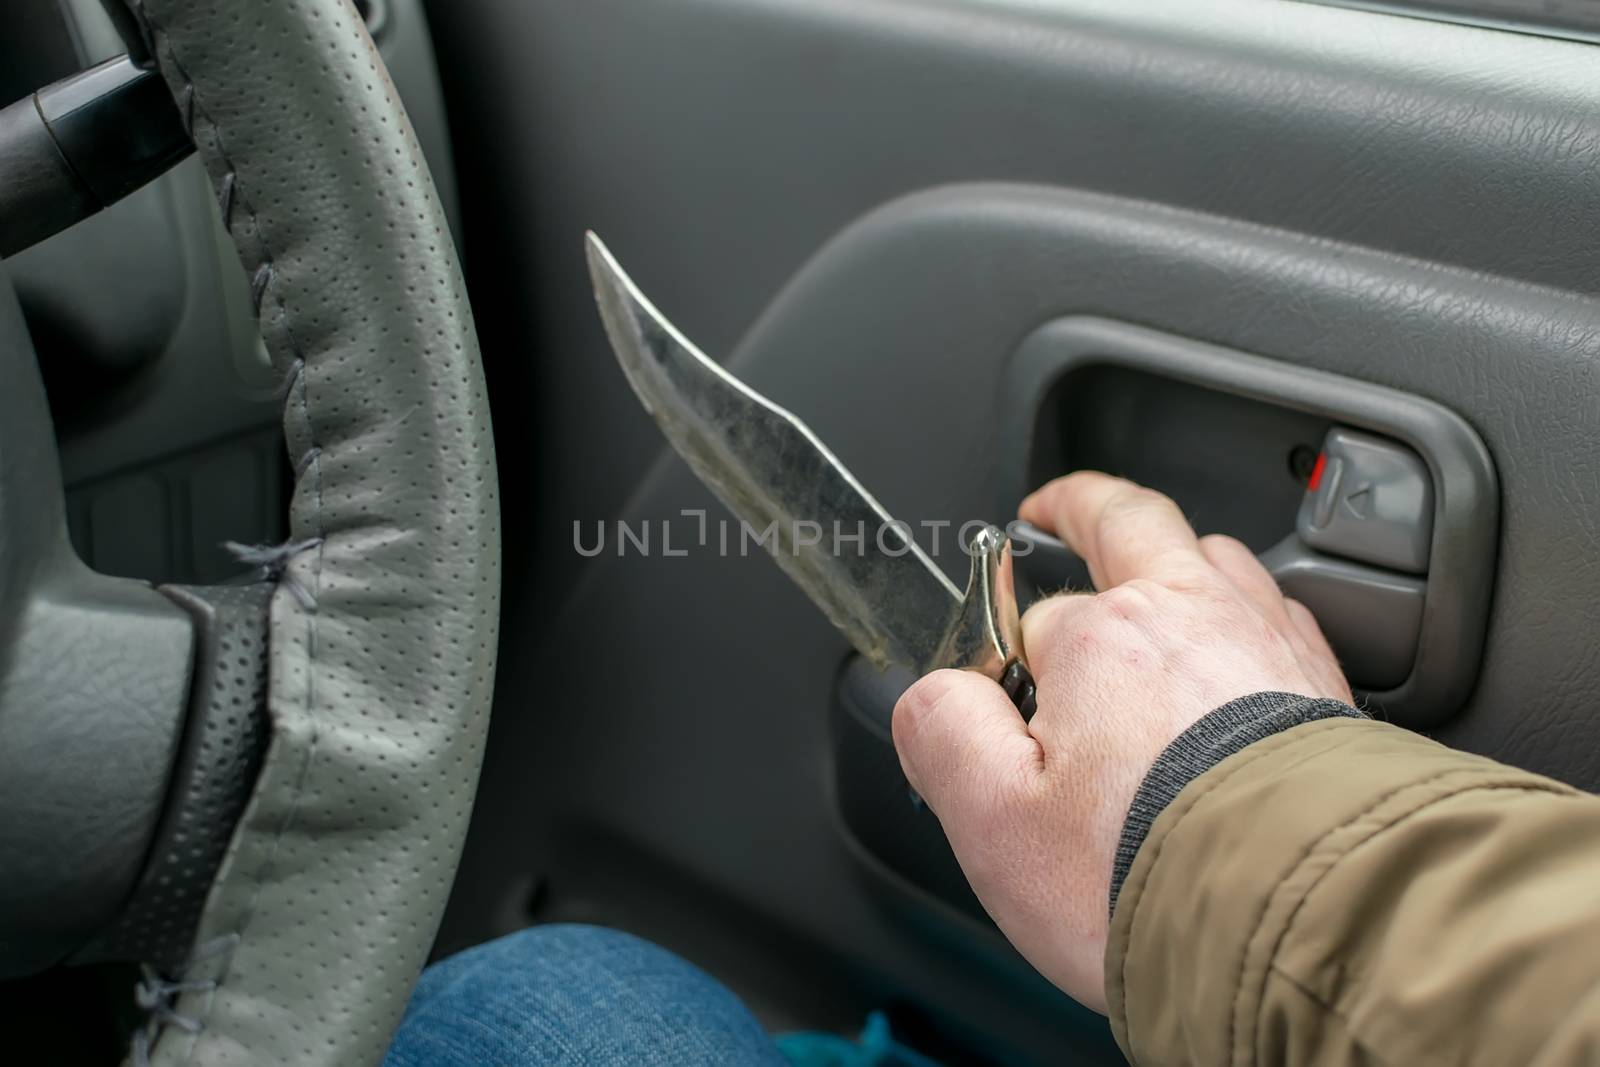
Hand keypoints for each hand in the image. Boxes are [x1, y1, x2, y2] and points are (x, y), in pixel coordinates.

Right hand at [891, 472, 1352, 1012]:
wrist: (1309, 923)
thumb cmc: (1157, 875)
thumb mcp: (995, 818)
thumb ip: (943, 732)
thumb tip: (935, 694)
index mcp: (1105, 638)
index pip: (1034, 618)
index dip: (1009, 661)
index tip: (1000, 705)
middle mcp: (1197, 619)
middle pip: (1133, 521)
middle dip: (1086, 507)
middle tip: (1057, 511)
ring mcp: (1273, 650)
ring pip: (1219, 561)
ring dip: (1177, 559)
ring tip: (1153, 583)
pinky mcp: (1332, 698)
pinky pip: (1283, 622)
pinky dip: (1249, 622)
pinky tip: (1241, 664)